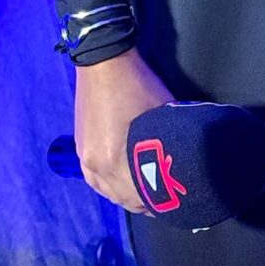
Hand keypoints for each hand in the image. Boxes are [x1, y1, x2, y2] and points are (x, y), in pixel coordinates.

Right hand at [74, 47, 173, 210]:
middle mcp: (96, 165)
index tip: (176, 202)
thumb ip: (168, 146)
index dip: (160, 202)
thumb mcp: (162, 117)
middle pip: (124, 197)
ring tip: (146, 198)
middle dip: (146, 203)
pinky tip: (122, 188)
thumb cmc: (139, 86)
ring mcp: (85, 157)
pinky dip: (109, 187)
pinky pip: (94, 179)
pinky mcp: (80, 148)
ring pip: (107, 191)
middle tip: (166, 202)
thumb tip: (183, 165)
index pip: (141, 195)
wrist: (104, 62)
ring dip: (127, 197)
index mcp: (116, 160)